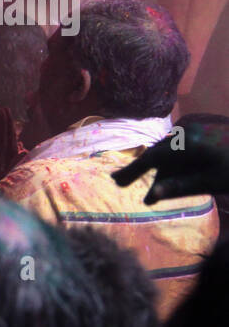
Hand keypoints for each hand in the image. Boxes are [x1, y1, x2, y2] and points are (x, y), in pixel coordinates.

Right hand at [113, 119, 228, 202]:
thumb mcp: (211, 182)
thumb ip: (179, 187)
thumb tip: (151, 196)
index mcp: (188, 143)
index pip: (152, 157)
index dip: (132, 170)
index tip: (116, 182)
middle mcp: (189, 133)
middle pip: (159, 152)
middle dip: (144, 170)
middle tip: (124, 183)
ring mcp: (199, 130)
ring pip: (171, 150)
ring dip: (162, 168)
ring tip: (156, 188)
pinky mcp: (207, 132)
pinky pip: (183, 147)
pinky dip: (176, 161)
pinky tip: (176, 174)